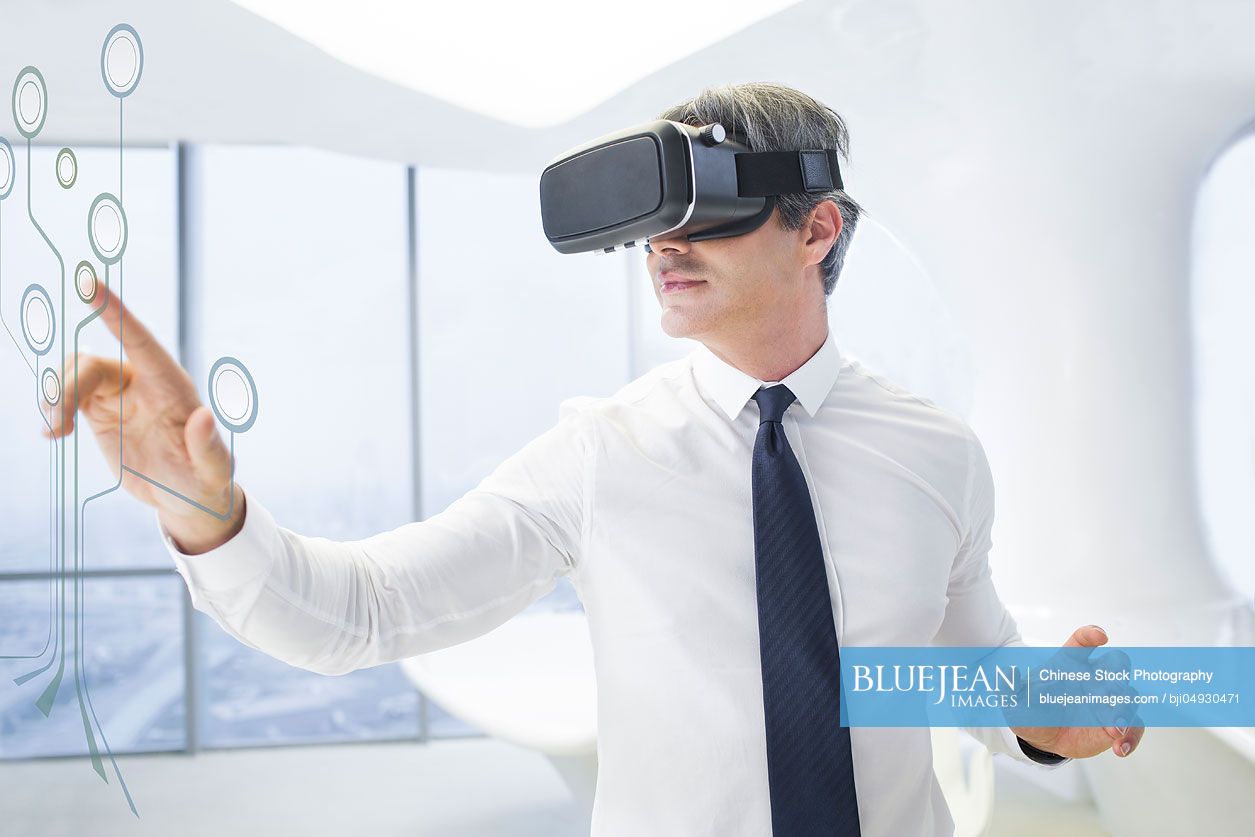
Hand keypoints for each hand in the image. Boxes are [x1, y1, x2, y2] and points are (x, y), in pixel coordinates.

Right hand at [41, 281, 244, 553]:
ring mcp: (120, 394)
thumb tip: (204, 416)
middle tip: (55, 428)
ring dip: (54, 397)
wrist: (186, 496)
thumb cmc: (207, 481)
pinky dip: (51, 407)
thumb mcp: (215, 471)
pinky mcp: (100, 409)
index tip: (90, 283)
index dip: (116, 313)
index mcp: (173, 386)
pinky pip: (66, 393)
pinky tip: (52, 434)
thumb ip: (210, 448)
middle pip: (92, 364)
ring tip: (53, 432)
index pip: (141, 341)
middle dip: (66, 388)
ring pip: (74, 373)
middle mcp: (144, 382)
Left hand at [1010, 624, 1144, 758]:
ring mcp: (1107, 700)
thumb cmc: (1030, 709)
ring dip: (1124, 709)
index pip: (1082, 642)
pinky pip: (1134, 726)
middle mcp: (1093, 678)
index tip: (1099, 636)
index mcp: (1068, 664)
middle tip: (1109, 690)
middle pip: (1116, 663)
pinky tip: (1120, 748)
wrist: (1040, 737)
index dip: (1091, 635)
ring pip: (1128, 694)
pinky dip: (1131, 736)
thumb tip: (1008, 672)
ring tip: (1114, 727)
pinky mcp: (1116, 724)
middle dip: (1117, 673)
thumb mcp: (1015, 700)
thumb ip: (1012, 686)